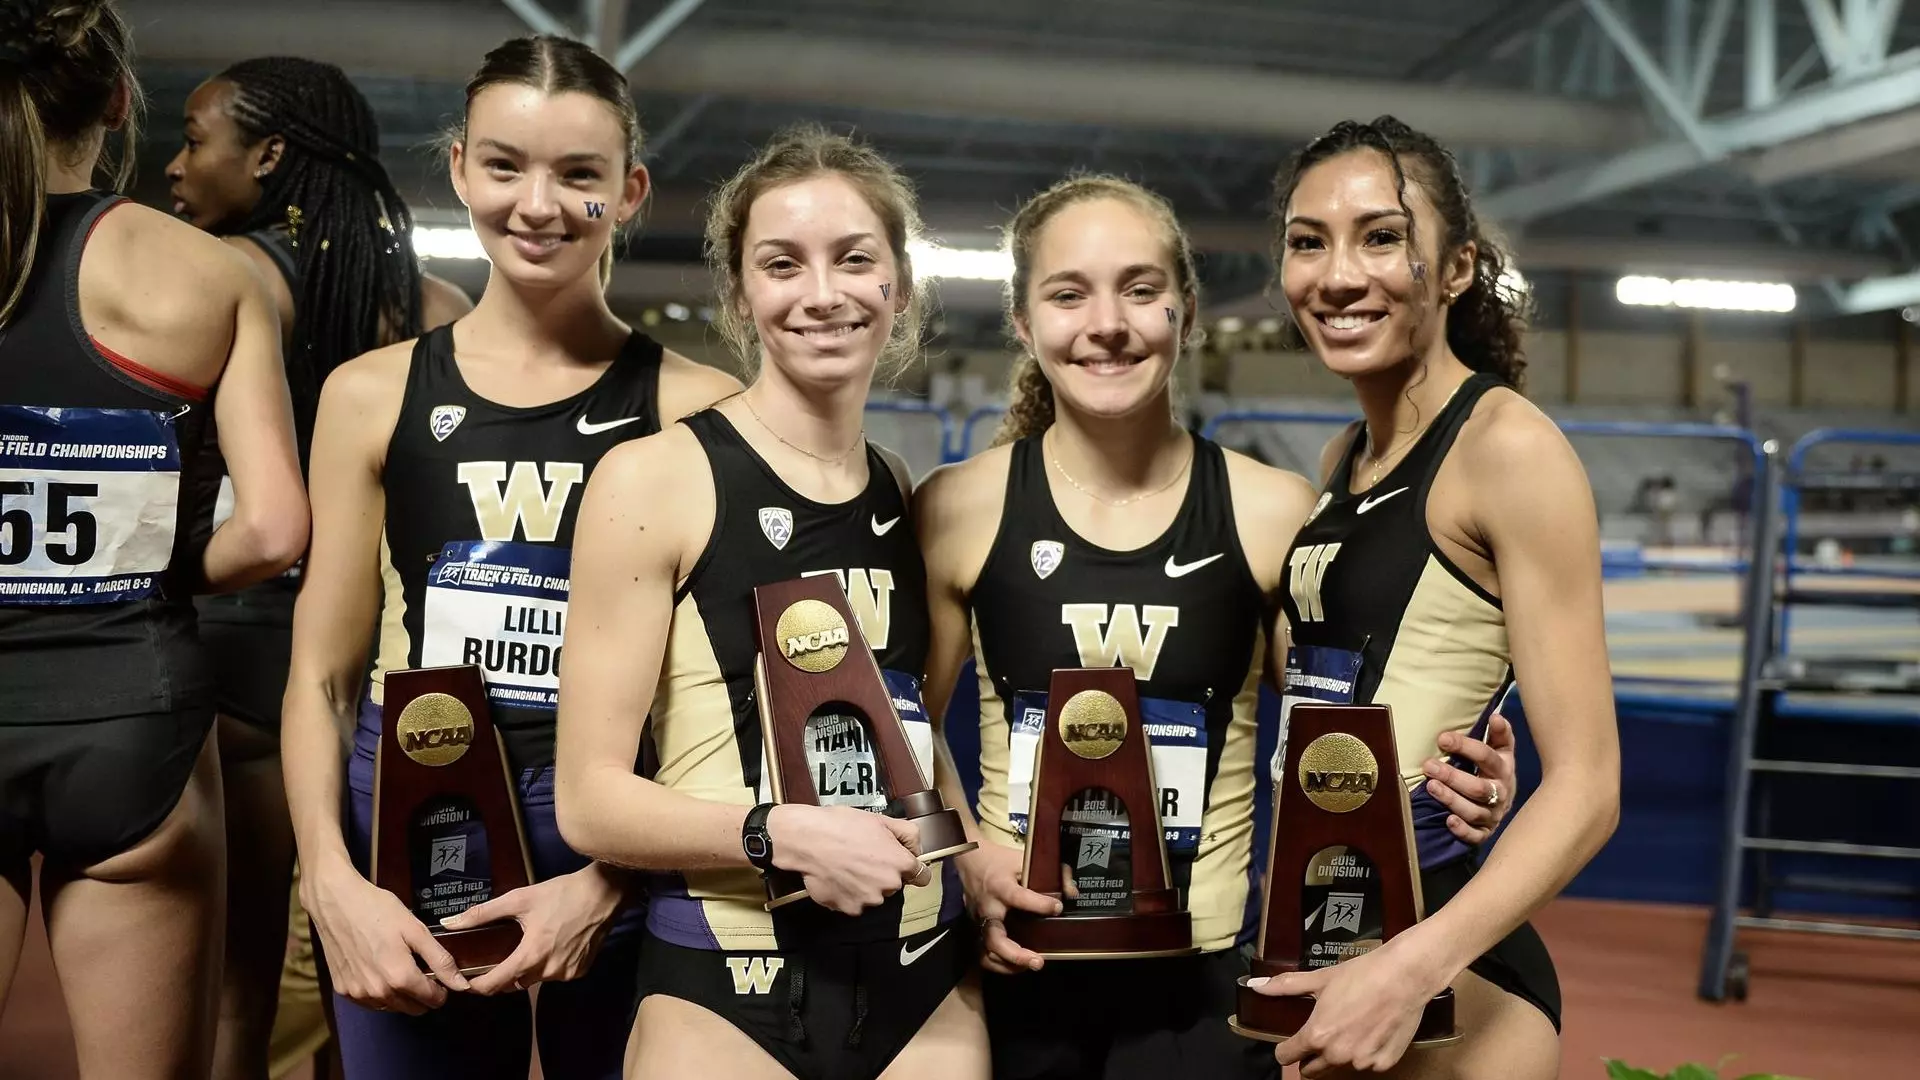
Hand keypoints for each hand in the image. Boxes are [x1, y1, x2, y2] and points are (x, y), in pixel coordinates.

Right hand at [303, 856, 469, 1014]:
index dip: (441, 988)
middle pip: (414, 1008)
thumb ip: (441, 961)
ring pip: (392, 1007)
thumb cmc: (378, 910)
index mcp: (400, 978)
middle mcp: (378, 993)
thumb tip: (462, 985)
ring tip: (397, 964)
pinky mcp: (343, 991)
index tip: (438, 972)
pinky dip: (379, 992)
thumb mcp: (416, 930)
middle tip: (418, 966)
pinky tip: (378, 969)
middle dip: (422, 993)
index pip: (433, 1000)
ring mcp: (358, 994)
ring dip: (401, 995)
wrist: (335, 902)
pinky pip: (370, 1002)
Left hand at [443, 863, 629, 994]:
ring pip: (535, 979)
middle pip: (515, 983)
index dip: (477, 986)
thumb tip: (450, 924)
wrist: (604, 893)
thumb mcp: (519, 899)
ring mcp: (567, 973)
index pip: (496, 984)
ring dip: (527, 969)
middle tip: (495, 958)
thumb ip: (482, 914)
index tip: (466, 981)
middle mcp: (549, 971)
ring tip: (526, 945)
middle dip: (502, 974)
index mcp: (531, 955)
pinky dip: (547, 965)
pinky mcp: (580, 971)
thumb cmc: (561, 893)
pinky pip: (555, 974)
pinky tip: (551, 946)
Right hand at [767, 804, 925, 915]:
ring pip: (874, 895)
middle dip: (883, 874)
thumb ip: (907, 833)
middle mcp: (888, 886)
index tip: (900, 864)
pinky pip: (854, 903)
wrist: (807, 839)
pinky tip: (838, 876)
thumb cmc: (841, 825)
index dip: (911, 868)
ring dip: (865, 885)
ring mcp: (868, 900)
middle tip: (864, 857)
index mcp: (900, 863)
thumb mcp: (880, 819)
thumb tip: (915, 849)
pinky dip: (848, 894)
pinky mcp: (849, 908)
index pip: (921, 876)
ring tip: (847, 866)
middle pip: (894, 884)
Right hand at [955, 839, 1059, 974]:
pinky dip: (999, 964)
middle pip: (995, 938)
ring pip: (986, 952)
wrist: (969, 860)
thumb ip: (1051, 873)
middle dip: (1016, 955)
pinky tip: (1016, 965)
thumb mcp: (1024, 860)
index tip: (1057, 908)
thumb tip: (1072, 892)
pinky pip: (982, 953)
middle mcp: (987, 908)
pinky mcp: (975, 929)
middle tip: (1038, 961)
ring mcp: (978, 922)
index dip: (1039, 904)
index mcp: (1000, 887)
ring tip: (1030, 965)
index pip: (1018, 898)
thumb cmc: (999, 861)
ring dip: (1008, 964)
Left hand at [1247, 937, 1450, 1075]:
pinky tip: (1372, 1030)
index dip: (1286, 1049)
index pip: (1287, 1056)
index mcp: (1316, 1035)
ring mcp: (1362, 1062)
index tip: (1291, 1042)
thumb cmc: (1362, 975)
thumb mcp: (1320, 978)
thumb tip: (1257, 987)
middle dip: (1311, 1056)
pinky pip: (1368, 1064)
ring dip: (1341, 1053)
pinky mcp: (1384, 1063)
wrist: (1404, 976)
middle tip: (1323, 1033)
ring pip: (1341, 1065)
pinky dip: (1367, 1052)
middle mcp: (1337, 1054)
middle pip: (1312, 1070)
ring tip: (1352, 1025)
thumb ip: (1286, 987)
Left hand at [1421, 711, 1518, 844]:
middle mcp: (1501, 794)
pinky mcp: (1485, 833)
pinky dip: (1462, 830)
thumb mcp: (1502, 750)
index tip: (1442, 738)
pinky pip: (1475, 836)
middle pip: (1478, 787)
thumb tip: (1496, 716)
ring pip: (1473, 811)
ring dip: (1451, 799)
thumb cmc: (1496, 770)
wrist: (1512, 803)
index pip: (1487, 756)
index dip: (1465, 747)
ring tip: (1431, 786)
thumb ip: (1499, 734)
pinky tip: (1448, 821)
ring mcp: (1493, 815)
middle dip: (1452, 776)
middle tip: (1428, 765)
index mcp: (1504, 769)